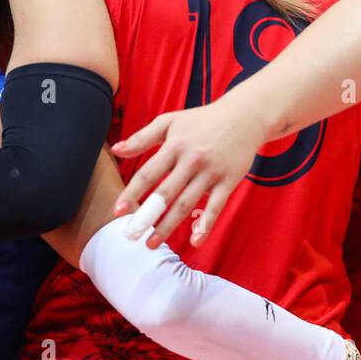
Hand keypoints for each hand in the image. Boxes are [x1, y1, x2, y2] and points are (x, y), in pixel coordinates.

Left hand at [111, 96, 269, 248]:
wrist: (244, 116)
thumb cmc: (202, 120)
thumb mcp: (170, 122)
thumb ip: (142, 137)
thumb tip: (116, 150)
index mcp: (174, 146)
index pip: (148, 173)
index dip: (132, 193)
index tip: (117, 212)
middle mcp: (191, 160)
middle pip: (166, 193)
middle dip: (147, 216)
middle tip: (131, 236)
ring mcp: (211, 172)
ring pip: (187, 203)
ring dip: (168, 226)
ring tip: (151, 243)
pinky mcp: (228, 181)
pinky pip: (216, 207)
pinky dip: (206, 225)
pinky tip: (196, 240)